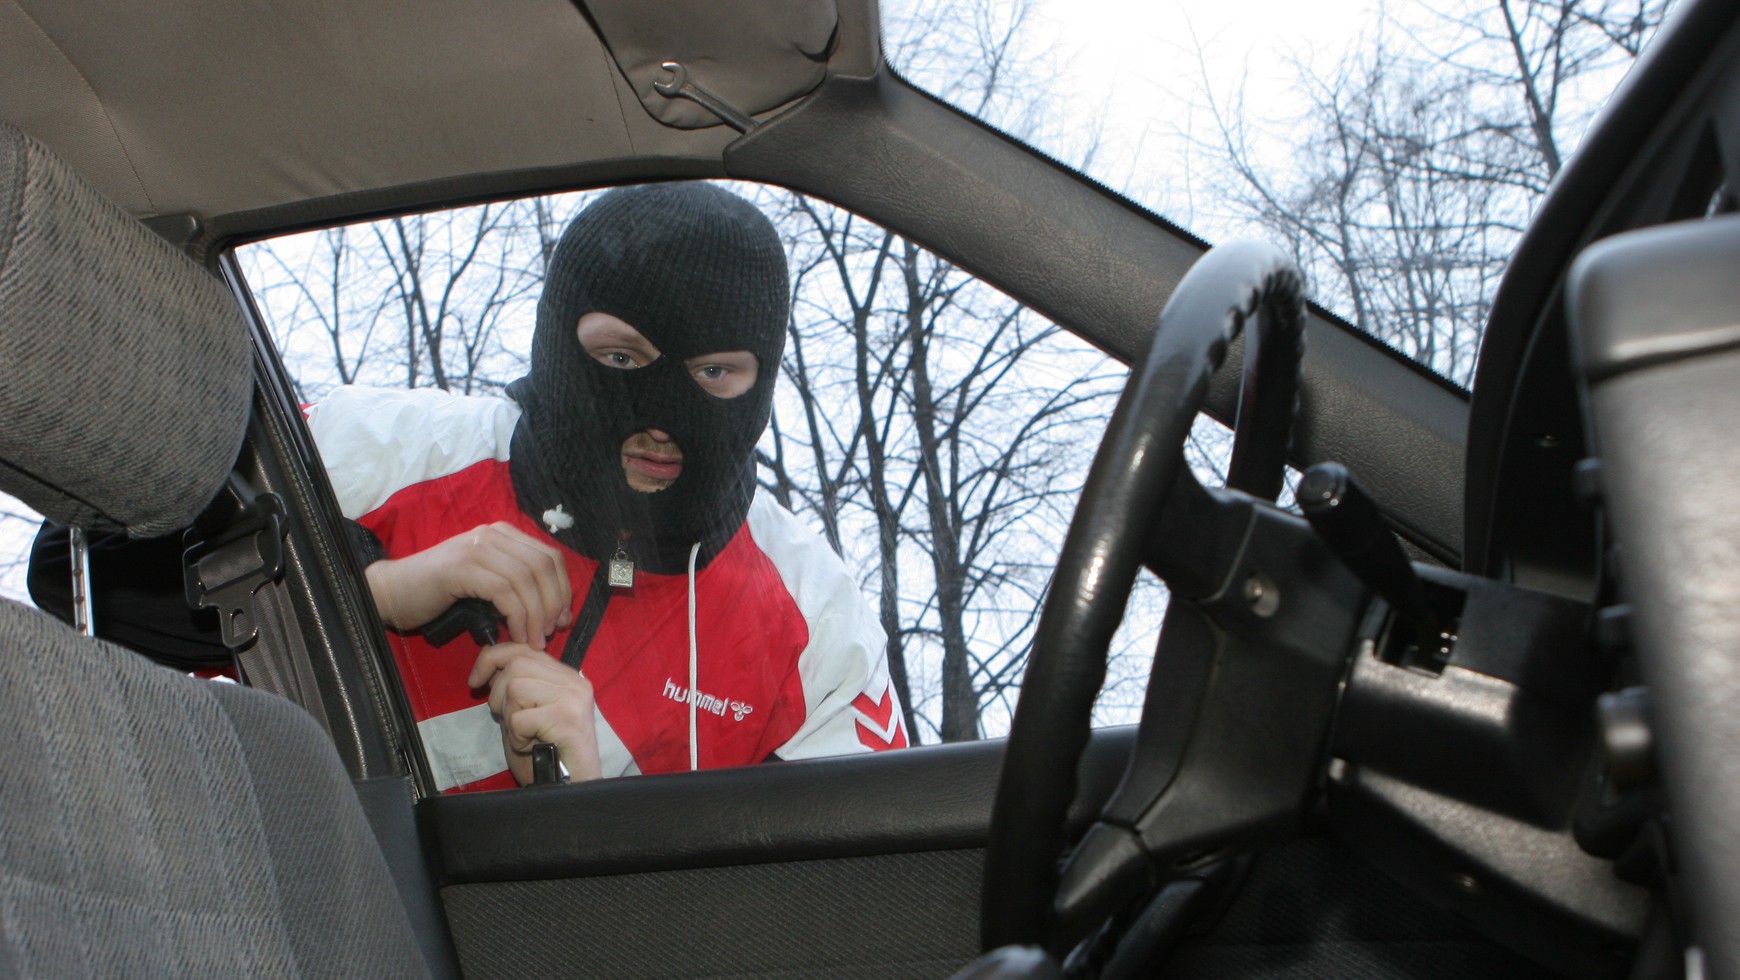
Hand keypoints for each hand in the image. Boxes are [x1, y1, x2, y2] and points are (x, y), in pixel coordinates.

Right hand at [365, 522, 571, 648]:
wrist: (393, 592)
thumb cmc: (440, 594)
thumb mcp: (486, 584)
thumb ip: (515, 587)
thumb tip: (554, 611)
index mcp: (502, 534)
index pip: (549, 556)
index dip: (562, 589)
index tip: (562, 619)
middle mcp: (493, 534)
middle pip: (543, 565)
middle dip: (554, 603)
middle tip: (551, 633)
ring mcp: (476, 548)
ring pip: (526, 579)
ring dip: (536, 615)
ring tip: (534, 640)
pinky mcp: (462, 567)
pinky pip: (504, 591)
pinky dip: (517, 617)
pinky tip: (516, 635)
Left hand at [470, 643, 602, 784]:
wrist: (571, 788)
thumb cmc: (546, 755)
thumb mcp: (526, 712)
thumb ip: (515, 686)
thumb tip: (488, 663)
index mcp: (566, 677)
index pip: (523, 649)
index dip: (492, 658)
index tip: (475, 681)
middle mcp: (574, 682)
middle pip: (516, 665)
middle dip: (499, 694)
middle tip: (510, 722)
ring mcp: (573, 698)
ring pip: (516, 687)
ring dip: (510, 717)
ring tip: (524, 735)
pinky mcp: (568, 718)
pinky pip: (520, 718)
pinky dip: (517, 736)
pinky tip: (531, 746)